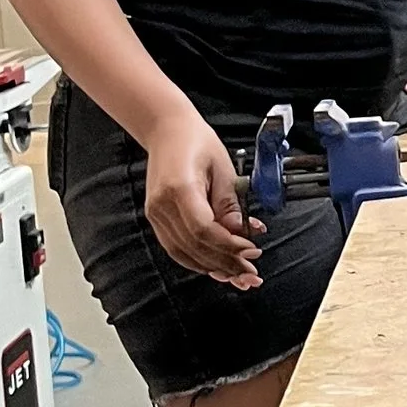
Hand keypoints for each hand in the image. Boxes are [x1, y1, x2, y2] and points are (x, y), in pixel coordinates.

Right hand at [144, 112, 264, 288]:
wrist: (168, 131)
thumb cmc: (196, 142)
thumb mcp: (224, 167)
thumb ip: (230, 203)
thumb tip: (240, 232)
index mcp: (179, 188)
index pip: (203, 229)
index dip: (228, 245)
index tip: (251, 250)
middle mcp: (162, 204)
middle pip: (194, 246)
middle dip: (225, 262)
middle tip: (250, 271)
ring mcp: (155, 213)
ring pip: (183, 253)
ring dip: (213, 267)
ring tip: (238, 274)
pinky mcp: (156, 218)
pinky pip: (176, 248)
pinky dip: (198, 260)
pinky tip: (216, 266)